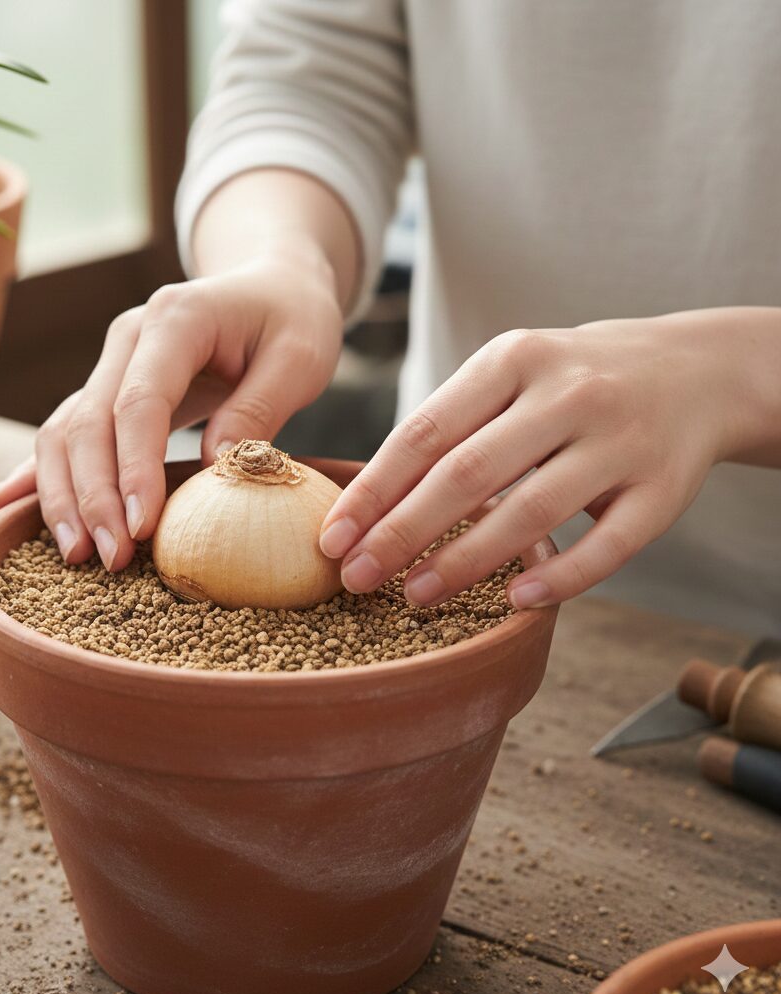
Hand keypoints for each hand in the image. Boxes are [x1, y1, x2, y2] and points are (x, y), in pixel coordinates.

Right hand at [0, 246, 343, 568]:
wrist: (273, 284)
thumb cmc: (294, 321)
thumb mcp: (301, 359)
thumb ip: (259, 410)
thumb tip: (212, 468)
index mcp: (176, 320)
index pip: (139, 402)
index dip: (134, 469)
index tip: (142, 528)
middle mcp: (130, 337)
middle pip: (89, 421)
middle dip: (93, 496)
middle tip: (110, 560)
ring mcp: (112, 361)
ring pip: (64, 429)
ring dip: (63, 494)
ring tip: (76, 555)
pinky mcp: (110, 386)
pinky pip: (67, 429)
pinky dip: (42, 471)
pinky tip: (8, 505)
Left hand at [319, 308, 780, 608]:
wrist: (694, 371)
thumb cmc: (570, 383)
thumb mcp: (509, 376)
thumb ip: (449, 428)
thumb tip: (368, 504)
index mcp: (514, 359)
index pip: (425, 433)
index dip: (373, 492)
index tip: (333, 538)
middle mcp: (568, 394)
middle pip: (468, 473)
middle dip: (401, 533)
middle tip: (356, 578)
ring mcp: (620, 441)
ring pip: (532, 511)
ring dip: (465, 561)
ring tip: (415, 596)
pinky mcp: (663, 488)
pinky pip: (608, 546)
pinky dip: (559, 578)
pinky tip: (514, 602)